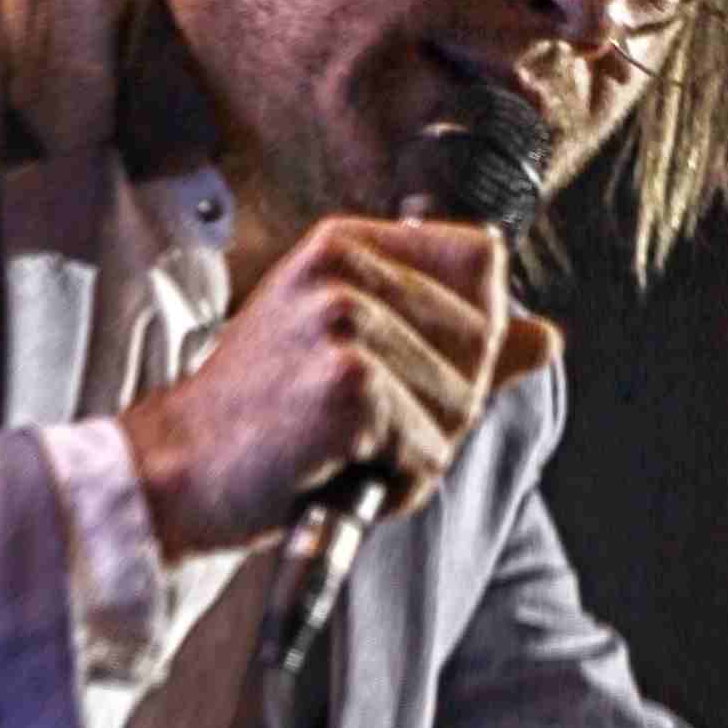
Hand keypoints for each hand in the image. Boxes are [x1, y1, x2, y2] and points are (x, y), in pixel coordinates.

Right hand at [120, 217, 559, 557]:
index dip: (468, 331)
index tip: (403, 370)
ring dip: (418, 450)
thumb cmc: (268, 426)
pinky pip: (428, 449)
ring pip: (460, 399)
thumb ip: (455, 344)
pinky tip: (338, 471)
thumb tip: (546, 337)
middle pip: (483, 332)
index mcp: (347, 245)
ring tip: (345, 449)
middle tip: (364, 422)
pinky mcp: (347, 385)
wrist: (181, 473)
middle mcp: (344, 269)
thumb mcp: (360, 360)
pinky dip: (397, 482)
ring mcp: (344, 322)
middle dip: (446, 400)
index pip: (482, 261)